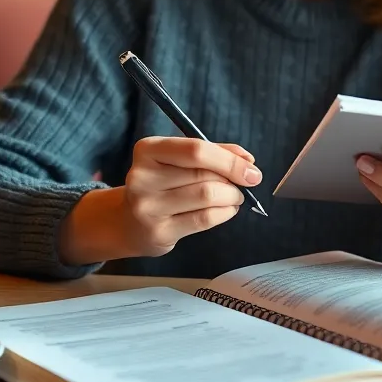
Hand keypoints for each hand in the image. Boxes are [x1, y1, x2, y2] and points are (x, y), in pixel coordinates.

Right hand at [120, 137, 261, 255]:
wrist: (130, 221)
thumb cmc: (162, 184)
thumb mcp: (178, 159)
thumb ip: (214, 153)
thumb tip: (248, 161)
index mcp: (148, 149)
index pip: (195, 150)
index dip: (229, 160)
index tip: (251, 168)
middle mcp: (142, 177)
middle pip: (203, 175)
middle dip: (233, 179)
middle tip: (244, 183)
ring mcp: (148, 206)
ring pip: (206, 197)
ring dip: (231, 197)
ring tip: (234, 196)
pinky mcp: (159, 231)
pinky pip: (204, 219)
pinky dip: (224, 213)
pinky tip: (227, 209)